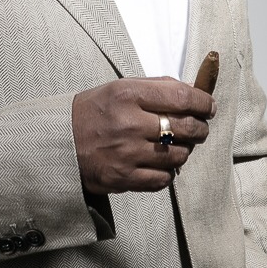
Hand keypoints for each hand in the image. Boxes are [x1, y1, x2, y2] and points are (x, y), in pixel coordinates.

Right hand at [72, 77, 215, 194]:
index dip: (203, 102)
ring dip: (184, 151)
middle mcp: (128, 123)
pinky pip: (164, 179)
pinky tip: (159, 164)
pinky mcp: (123, 178)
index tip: (208, 106)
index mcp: (127, 95)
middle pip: (186, 127)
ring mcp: (127, 153)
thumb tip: (193, 91)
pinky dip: (167, 172)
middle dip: (200, 128)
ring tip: (174, 146)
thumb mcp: (118, 88)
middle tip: (199, 128)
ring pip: (179, 156)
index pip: (181, 96)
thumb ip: (155, 88)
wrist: (58, 143)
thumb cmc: (92, 113)